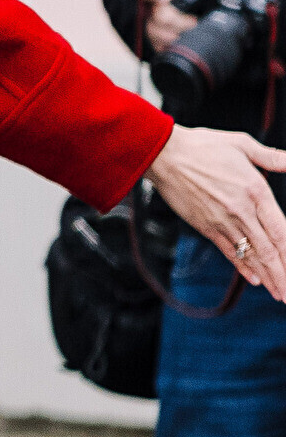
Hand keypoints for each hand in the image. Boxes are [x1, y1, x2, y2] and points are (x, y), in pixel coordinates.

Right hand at [134, 0, 221, 55]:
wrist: (191, 20)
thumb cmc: (195, 1)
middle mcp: (152, 8)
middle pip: (159, 15)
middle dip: (181, 20)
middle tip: (197, 21)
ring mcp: (152, 26)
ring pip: (160, 33)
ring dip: (181, 34)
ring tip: (196, 32)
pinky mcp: (155, 43)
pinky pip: (162, 46)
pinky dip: (177, 45)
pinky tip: (189, 41)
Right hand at [145, 125, 285, 296]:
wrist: (163, 155)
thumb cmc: (202, 146)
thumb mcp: (242, 144)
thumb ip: (271, 157)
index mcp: (256, 191)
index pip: (281, 231)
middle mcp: (241, 211)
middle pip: (268, 250)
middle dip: (282, 274)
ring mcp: (222, 221)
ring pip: (250, 255)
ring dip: (267, 276)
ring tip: (278, 292)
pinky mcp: (205, 226)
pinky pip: (228, 251)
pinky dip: (243, 267)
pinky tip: (254, 279)